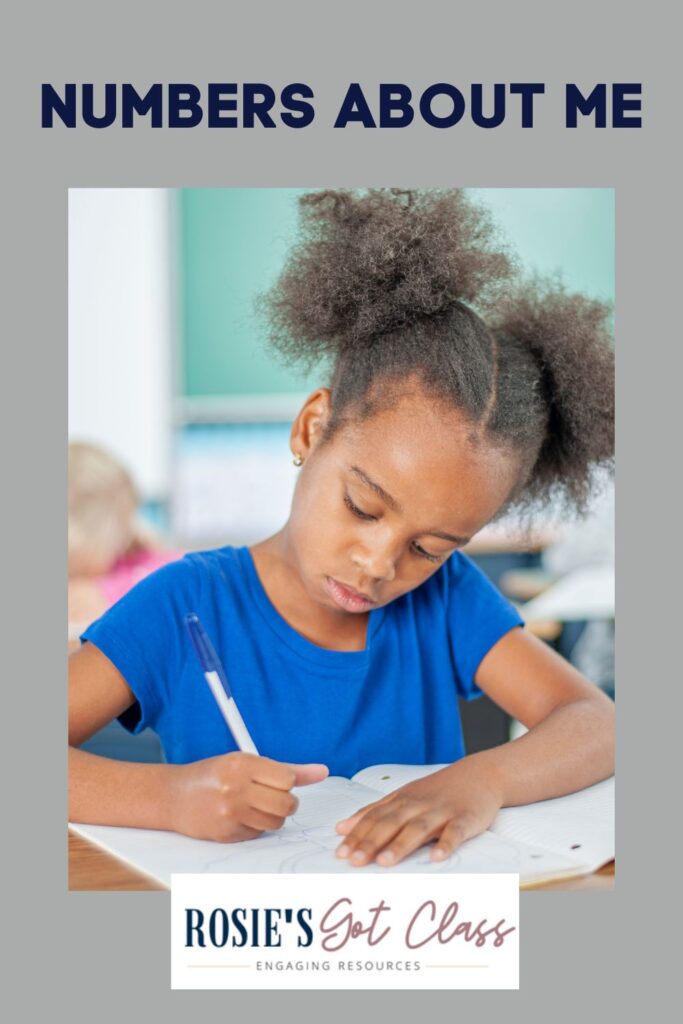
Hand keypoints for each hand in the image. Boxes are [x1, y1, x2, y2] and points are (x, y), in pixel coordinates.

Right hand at [170, 752, 327, 841]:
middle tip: (275, 797)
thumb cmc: (214, 775)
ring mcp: (230, 812)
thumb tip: (322, 771)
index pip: (287, 779)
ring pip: (276, 822)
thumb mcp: (246, 762)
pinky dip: (256, 827)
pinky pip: (258, 834)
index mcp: (242, 764)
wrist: (174, 796)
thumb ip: (286, 768)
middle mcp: (235, 788)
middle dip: (286, 803)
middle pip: (286, 804)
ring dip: (273, 816)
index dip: (287, 783)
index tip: (280, 782)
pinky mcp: (226, 833)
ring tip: (257, 806)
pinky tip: (241, 816)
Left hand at [335, 761, 502, 866]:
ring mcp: (442, 812)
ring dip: (401, 844)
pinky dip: (446, 844)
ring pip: (419, 828)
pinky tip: (436, 857)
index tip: (341, 853)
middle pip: (391, 823)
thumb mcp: (403, 796)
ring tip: (385, 862)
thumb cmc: (437, 791)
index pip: (374, 818)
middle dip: (372, 842)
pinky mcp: (465, 819)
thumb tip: (342, 828)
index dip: (357, 835)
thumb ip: (373, 812)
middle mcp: (418, 805)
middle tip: (355, 860)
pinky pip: (455, 833)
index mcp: (401, 800)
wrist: (478, 775)